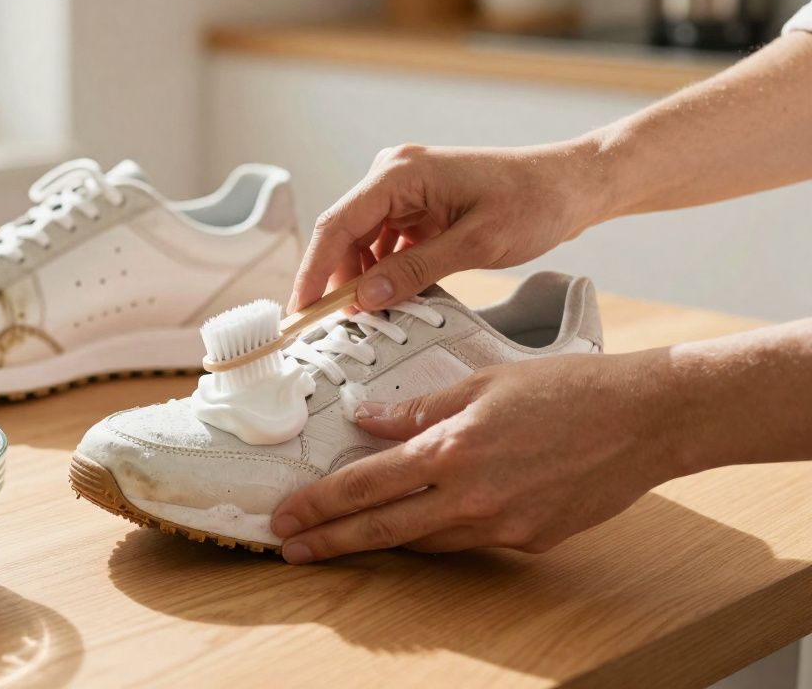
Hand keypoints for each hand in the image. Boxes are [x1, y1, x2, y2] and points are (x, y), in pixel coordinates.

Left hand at [270, 352, 688, 561]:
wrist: (645, 420)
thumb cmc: (567, 389)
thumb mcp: (481, 383)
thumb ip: (418, 408)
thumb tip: (366, 417)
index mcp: (450, 451)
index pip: (364, 486)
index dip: (318, 504)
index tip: (286, 516)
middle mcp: (470, 498)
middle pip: (382, 529)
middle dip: (330, 540)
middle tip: (289, 547)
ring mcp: (502, 526)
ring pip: (425, 541)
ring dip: (383, 539)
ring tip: (346, 536)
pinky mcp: (530, 541)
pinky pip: (471, 540)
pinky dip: (443, 531)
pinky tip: (430, 520)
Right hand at [290, 142, 606, 312]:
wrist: (574, 185)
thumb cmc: (534, 202)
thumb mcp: (476, 244)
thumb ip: (414, 271)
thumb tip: (362, 300)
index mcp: (400, 172)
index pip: (337, 226)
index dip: (313, 272)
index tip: (300, 313)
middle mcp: (393, 174)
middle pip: (345, 235)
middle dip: (339, 282)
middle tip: (339, 329)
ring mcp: (404, 189)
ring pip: (363, 243)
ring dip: (365, 280)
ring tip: (374, 318)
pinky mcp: (418, 206)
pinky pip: (387, 244)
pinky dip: (387, 273)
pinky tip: (397, 298)